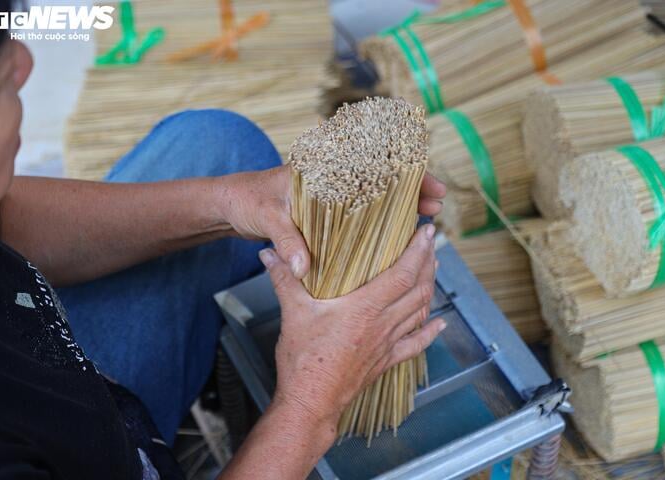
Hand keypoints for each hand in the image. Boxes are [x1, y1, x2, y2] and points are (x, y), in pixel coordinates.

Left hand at [220, 165, 446, 278]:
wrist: (228, 204)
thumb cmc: (247, 200)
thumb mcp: (267, 218)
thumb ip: (286, 241)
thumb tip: (304, 268)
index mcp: (322, 169)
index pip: (373, 163)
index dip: (405, 173)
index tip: (428, 186)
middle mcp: (331, 179)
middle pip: (382, 179)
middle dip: (412, 190)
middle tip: (436, 205)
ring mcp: (329, 196)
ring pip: (374, 197)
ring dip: (399, 207)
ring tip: (425, 219)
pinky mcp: (323, 213)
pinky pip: (358, 214)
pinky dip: (377, 222)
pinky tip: (394, 236)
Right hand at [259, 224, 445, 431]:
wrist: (311, 401)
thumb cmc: (303, 360)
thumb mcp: (292, 313)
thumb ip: (284, 279)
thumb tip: (269, 255)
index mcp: (364, 308)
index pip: (402, 273)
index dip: (418, 250)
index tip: (426, 231)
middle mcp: (382, 324)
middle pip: (418, 289)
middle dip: (428, 262)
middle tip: (431, 242)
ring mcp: (387, 343)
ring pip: (420, 311)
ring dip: (430, 287)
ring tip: (433, 268)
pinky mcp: (385, 360)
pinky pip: (415, 344)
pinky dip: (429, 331)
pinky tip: (439, 324)